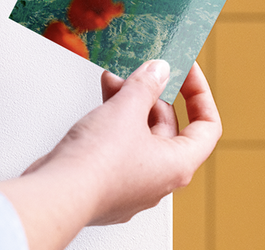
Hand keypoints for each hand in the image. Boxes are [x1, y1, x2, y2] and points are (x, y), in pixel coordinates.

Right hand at [0, 61, 220, 249]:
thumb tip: (159, 70)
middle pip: (169, 127)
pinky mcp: (108, 183)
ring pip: (140, 135)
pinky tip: (102, 100)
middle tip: (140, 69)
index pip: (207, 126)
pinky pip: (119, 146)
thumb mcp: (127, 110)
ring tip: (113, 79)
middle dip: (153, 94)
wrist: (57, 195)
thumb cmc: (97, 164)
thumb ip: (146, 85)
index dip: (199, 93)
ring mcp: (133, 183)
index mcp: (177, 164)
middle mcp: (159, 178)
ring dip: (130, 104)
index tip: (186, 70)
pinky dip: (114, 121)